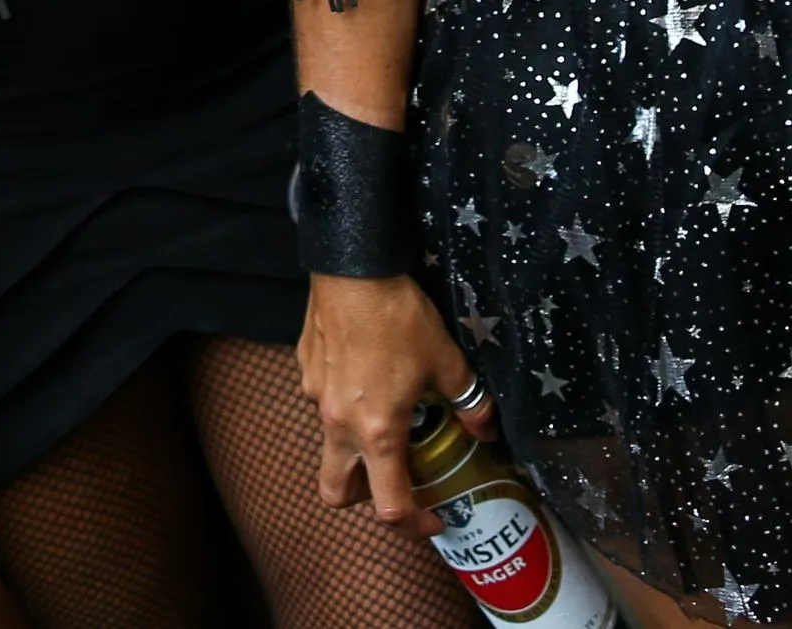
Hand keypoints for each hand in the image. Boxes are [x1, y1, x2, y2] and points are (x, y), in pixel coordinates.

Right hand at [298, 270, 484, 522]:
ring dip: (355, 447)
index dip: (414, 524)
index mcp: (378, 431)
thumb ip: (469, 401)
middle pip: (336, 491)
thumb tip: (485, 428)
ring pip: (329, 444)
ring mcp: (316, 397)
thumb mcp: (446, 360)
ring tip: (384, 415)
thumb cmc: (399, 317)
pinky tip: (365, 372)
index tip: (433, 518)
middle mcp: (340, 423)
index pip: (389, 505)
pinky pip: (323, 402)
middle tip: (396, 476)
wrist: (353, 268)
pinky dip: (343, 403)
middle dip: (364, 496)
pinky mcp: (306, 370)